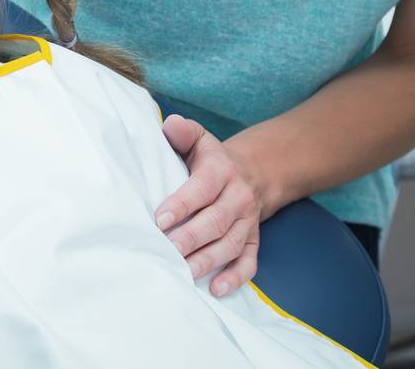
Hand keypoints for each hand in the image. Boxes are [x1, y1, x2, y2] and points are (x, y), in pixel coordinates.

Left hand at [156, 114, 260, 297]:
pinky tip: (216, 289)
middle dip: (191, 238)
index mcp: (221, 171)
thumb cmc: (212, 159)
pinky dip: (235, 277)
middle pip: (216, 221)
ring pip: (230, 244)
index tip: (160, 219)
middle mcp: (238, 197)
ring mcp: (248, 221)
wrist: (252, 172)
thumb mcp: (199, 139)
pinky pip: (249, 262)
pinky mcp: (254, 240)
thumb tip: (170, 125)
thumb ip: (183, 132)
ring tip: (184, 273)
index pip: (202, 189)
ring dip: (208, 261)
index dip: (182, 204)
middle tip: (168, 250)